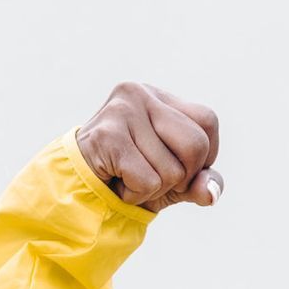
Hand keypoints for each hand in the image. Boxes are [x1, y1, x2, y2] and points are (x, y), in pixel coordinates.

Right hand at [76, 82, 222, 211]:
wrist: (78, 191)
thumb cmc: (132, 177)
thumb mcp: (178, 181)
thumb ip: (202, 183)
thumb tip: (210, 193)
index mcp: (160, 97)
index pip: (208, 121)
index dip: (203, 155)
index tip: (175, 164)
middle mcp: (139, 94)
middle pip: (196, 144)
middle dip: (181, 176)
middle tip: (151, 175)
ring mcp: (120, 111)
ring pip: (172, 170)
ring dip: (154, 189)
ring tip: (128, 176)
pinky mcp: (105, 136)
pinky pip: (148, 181)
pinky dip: (136, 194)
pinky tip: (116, 181)